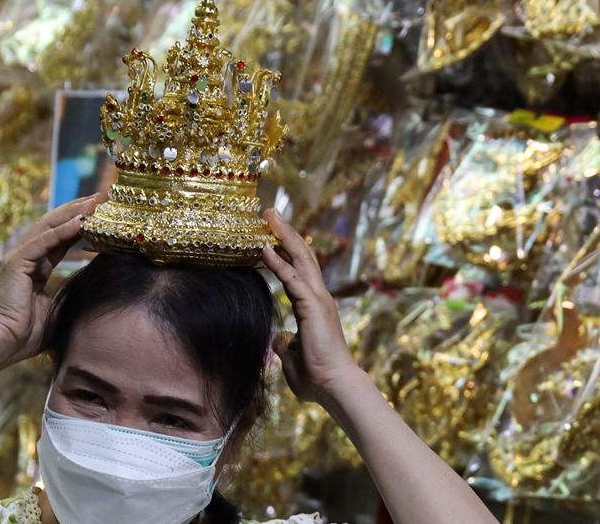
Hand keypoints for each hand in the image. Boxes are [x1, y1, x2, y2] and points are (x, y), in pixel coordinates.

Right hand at [0, 194, 101, 364]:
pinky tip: (80, 221)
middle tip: (101, 198)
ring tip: (94, 202)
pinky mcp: (16, 262)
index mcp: (37, 266)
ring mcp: (20, 256)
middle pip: (55, 224)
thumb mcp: (60, 306)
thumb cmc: (29, 332)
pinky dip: (62, 230)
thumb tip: (98, 285)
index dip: (80, 224)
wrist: (5, 343)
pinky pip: (42, 241)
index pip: (61, 237)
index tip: (102, 213)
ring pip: (49, 226)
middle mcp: (27, 256)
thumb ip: (73, 291)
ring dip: (73, 213)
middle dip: (78, 210)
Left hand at [261, 209, 361, 406]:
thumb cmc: (317, 377)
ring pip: (301, 258)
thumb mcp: (293, 358)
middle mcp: (318, 296)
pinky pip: (292, 278)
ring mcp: (318, 299)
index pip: (298, 270)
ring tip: (269, 216)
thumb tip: (277, 340)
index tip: (271, 234)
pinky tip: (265, 248)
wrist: (334, 387)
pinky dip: (278, 262)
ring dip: (284, 236)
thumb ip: (285, 345)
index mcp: (314, 306)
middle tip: (270, 212)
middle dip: (286, 232)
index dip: (285, 250)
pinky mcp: (313, 306)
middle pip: (302, 255)